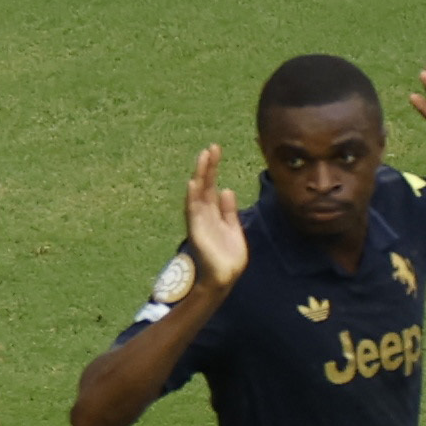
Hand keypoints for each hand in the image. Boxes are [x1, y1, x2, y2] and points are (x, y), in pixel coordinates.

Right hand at [182, 148, 248, 293]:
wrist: (224, 277)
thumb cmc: (228, 256)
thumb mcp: (232, 228)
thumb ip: (229, 210)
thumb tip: (227, 190)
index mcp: (213, 213)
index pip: (211, 185)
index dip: (213, 169)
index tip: (215, 150)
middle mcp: (203, 214)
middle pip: (204, 186)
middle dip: (207, 167)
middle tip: (211, 147)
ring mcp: (199, 221)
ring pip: (198, 194)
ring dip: (200, 176)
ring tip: (203, 157)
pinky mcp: (197, 231)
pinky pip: (193, 211)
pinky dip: (193, 196)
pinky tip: (194, 183)